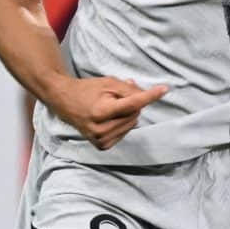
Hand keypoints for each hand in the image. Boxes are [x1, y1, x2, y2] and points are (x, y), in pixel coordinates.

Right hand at [52, 76, 167, 149]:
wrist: (65, 101)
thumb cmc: (88, 90)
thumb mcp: (108, 83)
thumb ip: (129, 89)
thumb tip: (147, 96)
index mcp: (101, 112)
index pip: (132, 104)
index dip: (149, 96)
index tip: (164, 89)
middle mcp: (100, 129)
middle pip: (134, 114)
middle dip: (133, 103)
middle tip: (118, 96)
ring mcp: (101, 140)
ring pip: (132, 124)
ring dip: (128, 114)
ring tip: (111, 106)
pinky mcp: (102, 146)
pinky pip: (125, 133)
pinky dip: (122, 124)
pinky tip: (109, 118)